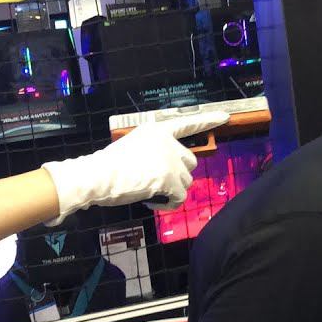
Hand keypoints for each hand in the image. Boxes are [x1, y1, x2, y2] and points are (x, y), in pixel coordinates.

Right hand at [41, 111, 228, 224]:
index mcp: (156, 130)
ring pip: (186, 182)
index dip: (207, 121)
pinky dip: (168, 204)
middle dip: (178, 176)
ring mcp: (170, 159)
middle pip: (189, 162)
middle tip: (157, 184)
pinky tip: (151, 202)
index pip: (186, 124)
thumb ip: (150, 152)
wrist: (97, 175)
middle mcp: (167, 141)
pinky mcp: (170, 178)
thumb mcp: (132, 148)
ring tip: (149, 193)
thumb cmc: (106, 167)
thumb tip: (162, 172)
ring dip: (172, 191)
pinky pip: (179, 198)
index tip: (225, 117)